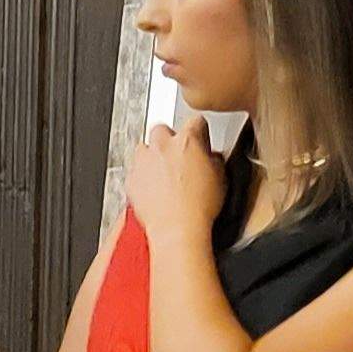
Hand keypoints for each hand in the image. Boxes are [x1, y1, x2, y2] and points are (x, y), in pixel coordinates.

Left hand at [123, 115, 222, 250]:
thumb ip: (214, 159)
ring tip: (165, 174)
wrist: (177, 229)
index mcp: (188, 140)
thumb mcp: (221, 178)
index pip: (196, 122)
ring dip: (153, 156)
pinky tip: (154, 189)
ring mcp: (143, 161)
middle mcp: (162, 146)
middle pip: (163, 130)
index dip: (200, 132)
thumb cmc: (198, 207)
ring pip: (144, 148)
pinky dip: (142, 176)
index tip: (200, 139)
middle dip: (170, 140)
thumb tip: (212, 158)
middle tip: (179, 157)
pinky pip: (134, 170)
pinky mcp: (131, 179)